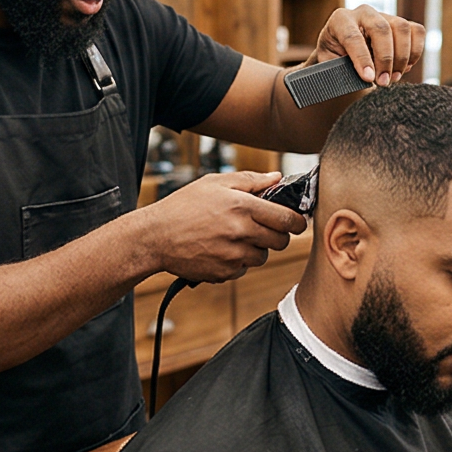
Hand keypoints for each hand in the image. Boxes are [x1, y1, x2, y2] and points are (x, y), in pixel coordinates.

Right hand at [139, 169, 307, 282]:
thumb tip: (277, 178)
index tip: (296, 221)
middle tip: (264, 228)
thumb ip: (251, 180)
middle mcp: (241, 232)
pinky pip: (243, 270)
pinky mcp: (223, 273)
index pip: (288, 219)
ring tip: (235, 237)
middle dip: (278, 235)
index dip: (297, 221)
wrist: (154, 237)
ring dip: (256, 249)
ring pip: (263, 256)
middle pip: (281, 241)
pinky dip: (238, 262)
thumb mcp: (215, 183)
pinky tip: (221, 250)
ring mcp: (233, 255)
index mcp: (243, 207)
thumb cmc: (183, 206)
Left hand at [314, 3, 421, 87]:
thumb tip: (365, 76)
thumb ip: (340, 69)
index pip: (353, 36)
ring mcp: (385, 15)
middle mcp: (363, 12)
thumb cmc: (334, 58)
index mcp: (340, 20)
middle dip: (385, 59)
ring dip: (402, 57)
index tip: (369, 79)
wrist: (342, 50)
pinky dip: (415, 51)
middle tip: (384, 82)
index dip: (362, 59)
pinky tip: (405, 67)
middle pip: (381, 29)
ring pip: (402, 28)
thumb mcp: (327, 64)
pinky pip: (417, 31)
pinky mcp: (401, 22)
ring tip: (394, 78)